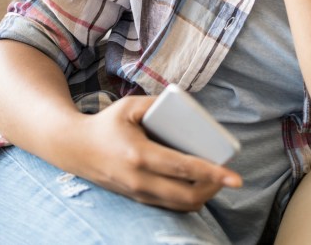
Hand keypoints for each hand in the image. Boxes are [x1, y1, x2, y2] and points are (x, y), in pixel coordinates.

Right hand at [65, 95, 241, 211]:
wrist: (75, 149)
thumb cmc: (106, 124)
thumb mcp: (129, 106)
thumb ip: (158, 103)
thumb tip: (187, 108)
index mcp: (139, 155)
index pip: (183, 168)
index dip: (212, 173)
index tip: (235, 177)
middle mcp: (140, 180)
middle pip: (187, 195)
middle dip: (213, 189)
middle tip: (227, 176)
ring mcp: (138, 194)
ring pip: (181, 205)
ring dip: (203, 196)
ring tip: (215, 179)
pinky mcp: (138, 200)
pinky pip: (171, 206)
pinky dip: (189, 199)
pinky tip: (198, 185)